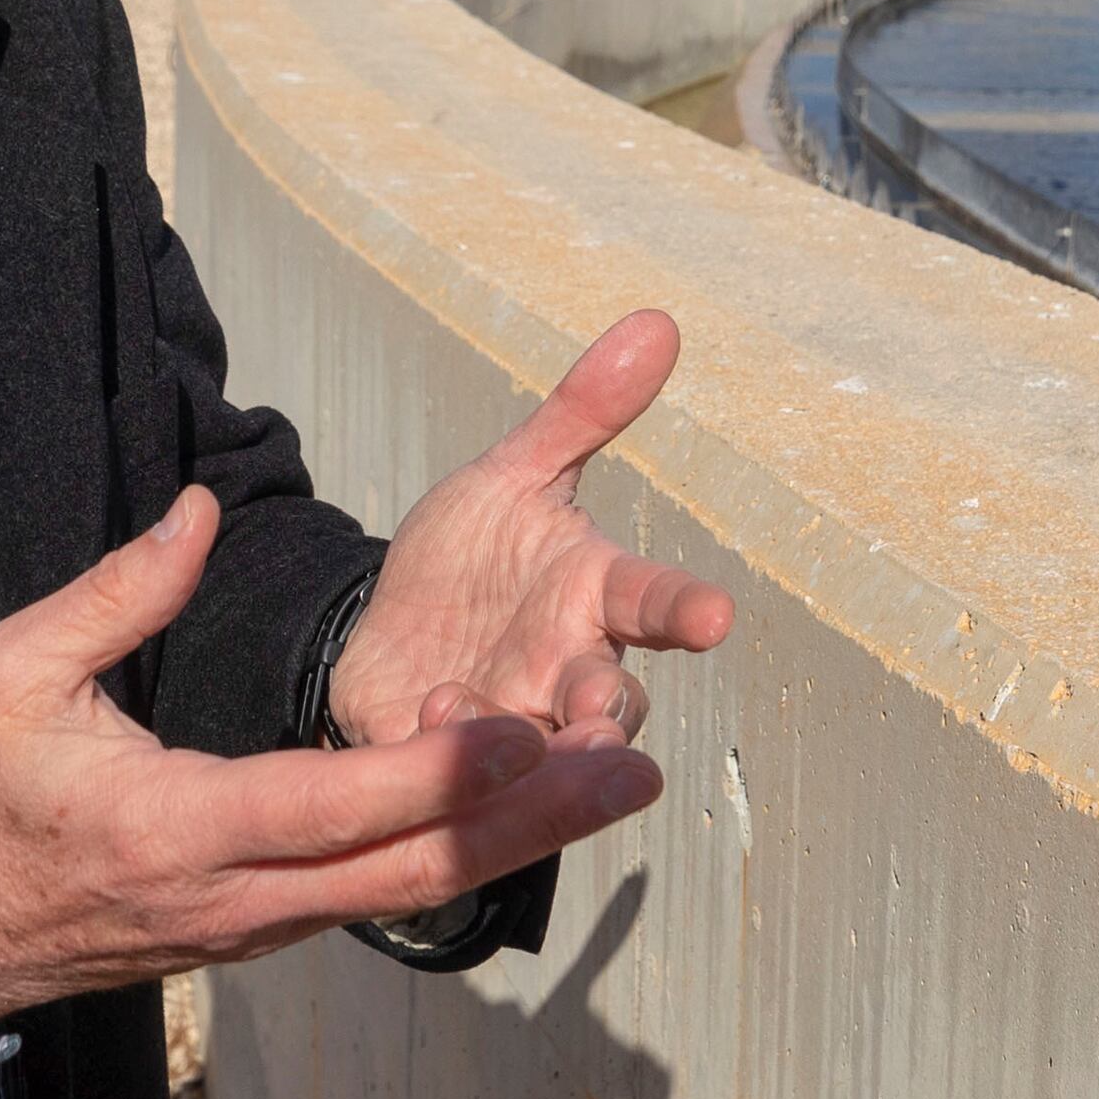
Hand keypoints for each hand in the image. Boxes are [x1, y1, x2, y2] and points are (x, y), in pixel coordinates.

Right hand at [0, 488, 664, 1028]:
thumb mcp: (16, 671)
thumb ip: (118, 592)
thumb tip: (204, 509)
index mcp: (177, 826)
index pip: (333, 806)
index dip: (436, 773)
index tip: (524, 726)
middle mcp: (238, 895)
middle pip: (412, 870)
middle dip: (530, 822)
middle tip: (633, 767)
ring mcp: (262, 925)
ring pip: (414, 893)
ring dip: (520, 841)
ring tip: (619, 783)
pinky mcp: (275, 929)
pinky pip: (385, 893)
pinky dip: (468, 854)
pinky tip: (537, 809)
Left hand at [326, 310, 733, 755]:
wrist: (383, 630)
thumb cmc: (471, 557)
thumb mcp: (511, 475)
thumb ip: (581, 411)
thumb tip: (657, 320)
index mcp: (590, 597)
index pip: (653, 601)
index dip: (685, 609)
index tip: (715, 616)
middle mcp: (567, 672)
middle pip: (612, 705)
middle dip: (610, 714)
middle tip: (601, 712)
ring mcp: (514, 725)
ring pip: (549, 760)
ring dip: (539, 752)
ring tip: (515, 727)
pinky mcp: (447, 763)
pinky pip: (463, 778)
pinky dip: (453, 750)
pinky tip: (433, 711)